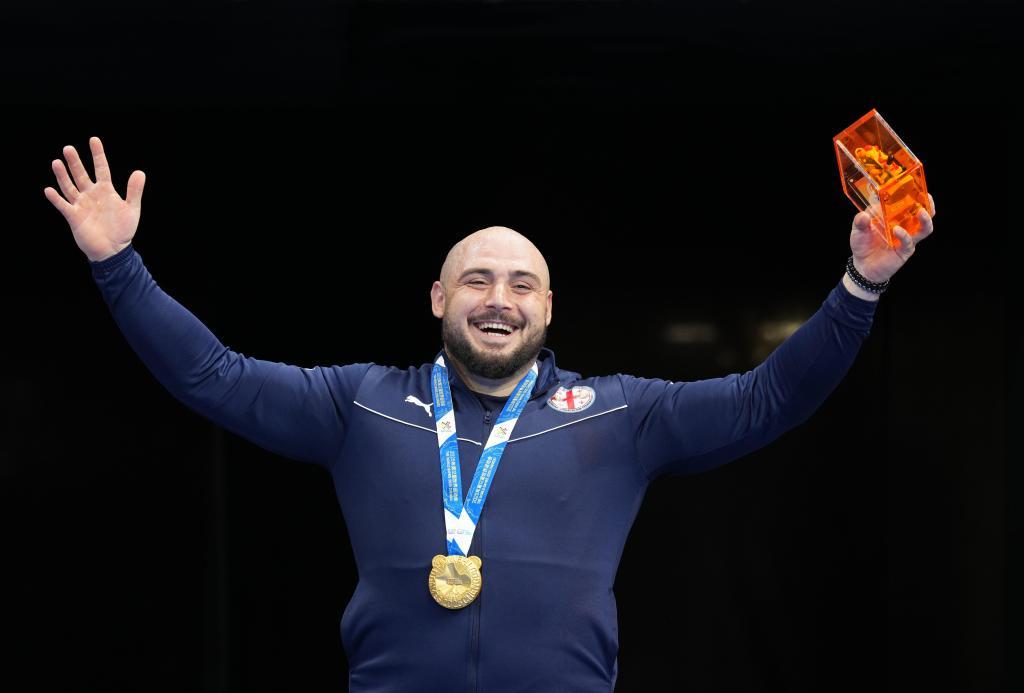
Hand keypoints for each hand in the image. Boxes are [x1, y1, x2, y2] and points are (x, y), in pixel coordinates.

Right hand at [44, 137, 145, 261]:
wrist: (113, 250)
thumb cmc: (123, 230)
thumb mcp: (132, 209)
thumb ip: (134, 191)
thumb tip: (140, 172)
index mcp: (106, 191)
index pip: (101, 168)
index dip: (98, 155)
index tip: (94, 140)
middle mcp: (91, 195)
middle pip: (81, 175)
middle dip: (75, 162)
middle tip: (69, 148)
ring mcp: (81, 205)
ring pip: (69, 187)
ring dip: (63, 176)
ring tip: (57, 162)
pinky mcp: (74, 217)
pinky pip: (63, 206)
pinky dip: (56, 198)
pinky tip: (49, 190)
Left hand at [849, 193, 934, 282]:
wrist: (863, 266)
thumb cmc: (862, 244)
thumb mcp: (857, 230)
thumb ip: (859, 222)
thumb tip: (864, 215)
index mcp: (894, 215)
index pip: (907, 202)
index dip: (912, 193)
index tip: (912, 183)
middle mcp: (904, 224)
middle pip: (924, 212)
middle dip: (928, 204)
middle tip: (926, 196)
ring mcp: (907, 237)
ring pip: (924, 227)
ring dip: (924, 219)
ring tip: (920, 212)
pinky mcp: (905, 250)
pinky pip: (909, 241)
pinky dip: (904, 235)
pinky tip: (897, 230)